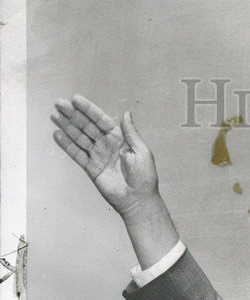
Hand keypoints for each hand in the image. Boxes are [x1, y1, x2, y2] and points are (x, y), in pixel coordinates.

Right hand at [51, 95, 157, 216]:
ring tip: (55, 116)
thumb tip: (126, 113)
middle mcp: (107, 145)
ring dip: (67, 127)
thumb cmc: (144, 177)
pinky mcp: (91, 169)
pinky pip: (77, 155)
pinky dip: (67, 146)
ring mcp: (98, 156)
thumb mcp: (141, 151)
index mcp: (119, 139)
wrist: (138, 200)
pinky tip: (57, 135)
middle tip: (59, 104)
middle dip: (73, 115)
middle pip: (87, 127)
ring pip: (79, 138)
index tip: (75, 99)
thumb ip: (130, 133)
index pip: (101, 120)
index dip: (89, 110)